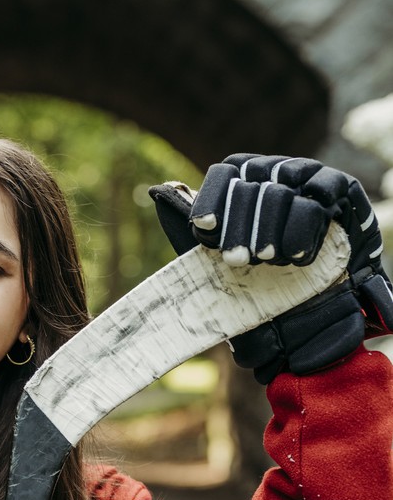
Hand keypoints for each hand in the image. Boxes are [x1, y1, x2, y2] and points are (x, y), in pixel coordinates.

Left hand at [150, 155, 392, 381]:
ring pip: (284, 186)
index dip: (211, 200)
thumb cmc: (258, 292)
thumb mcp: (214, 266)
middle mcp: (273, 175)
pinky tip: (298, 253)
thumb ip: (189, 228)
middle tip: (239, 261)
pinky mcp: (341, 193)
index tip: (204, 231)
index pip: (224, 174)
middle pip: (252, 180)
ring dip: (273, 227)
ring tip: (272, 262)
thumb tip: (157, 191)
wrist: (309, 324)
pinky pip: (323, 190)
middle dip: (241, 225)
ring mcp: (308, 180)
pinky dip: (308, 219)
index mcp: (241, 186)